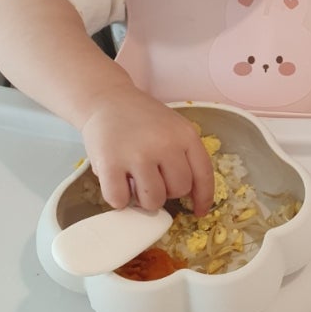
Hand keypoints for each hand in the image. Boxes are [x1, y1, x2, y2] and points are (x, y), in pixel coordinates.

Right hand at [81, 86, 213, 214]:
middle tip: (153, 177)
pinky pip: (121, 201)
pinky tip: (117, 182)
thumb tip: (193, 197)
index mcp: (185, 134)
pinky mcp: (110, 164)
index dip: (203, 198)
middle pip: (178, 191)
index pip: (203, 175)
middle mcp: (165, 144)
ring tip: (135, 180)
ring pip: (153, 202)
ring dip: (144, 199)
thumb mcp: (174, 127)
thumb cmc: (143, 118)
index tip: (199, 211)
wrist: (107, 100)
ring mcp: (137, 155)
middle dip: (167, 191)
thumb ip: (185, 155)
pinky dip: (119, 198)